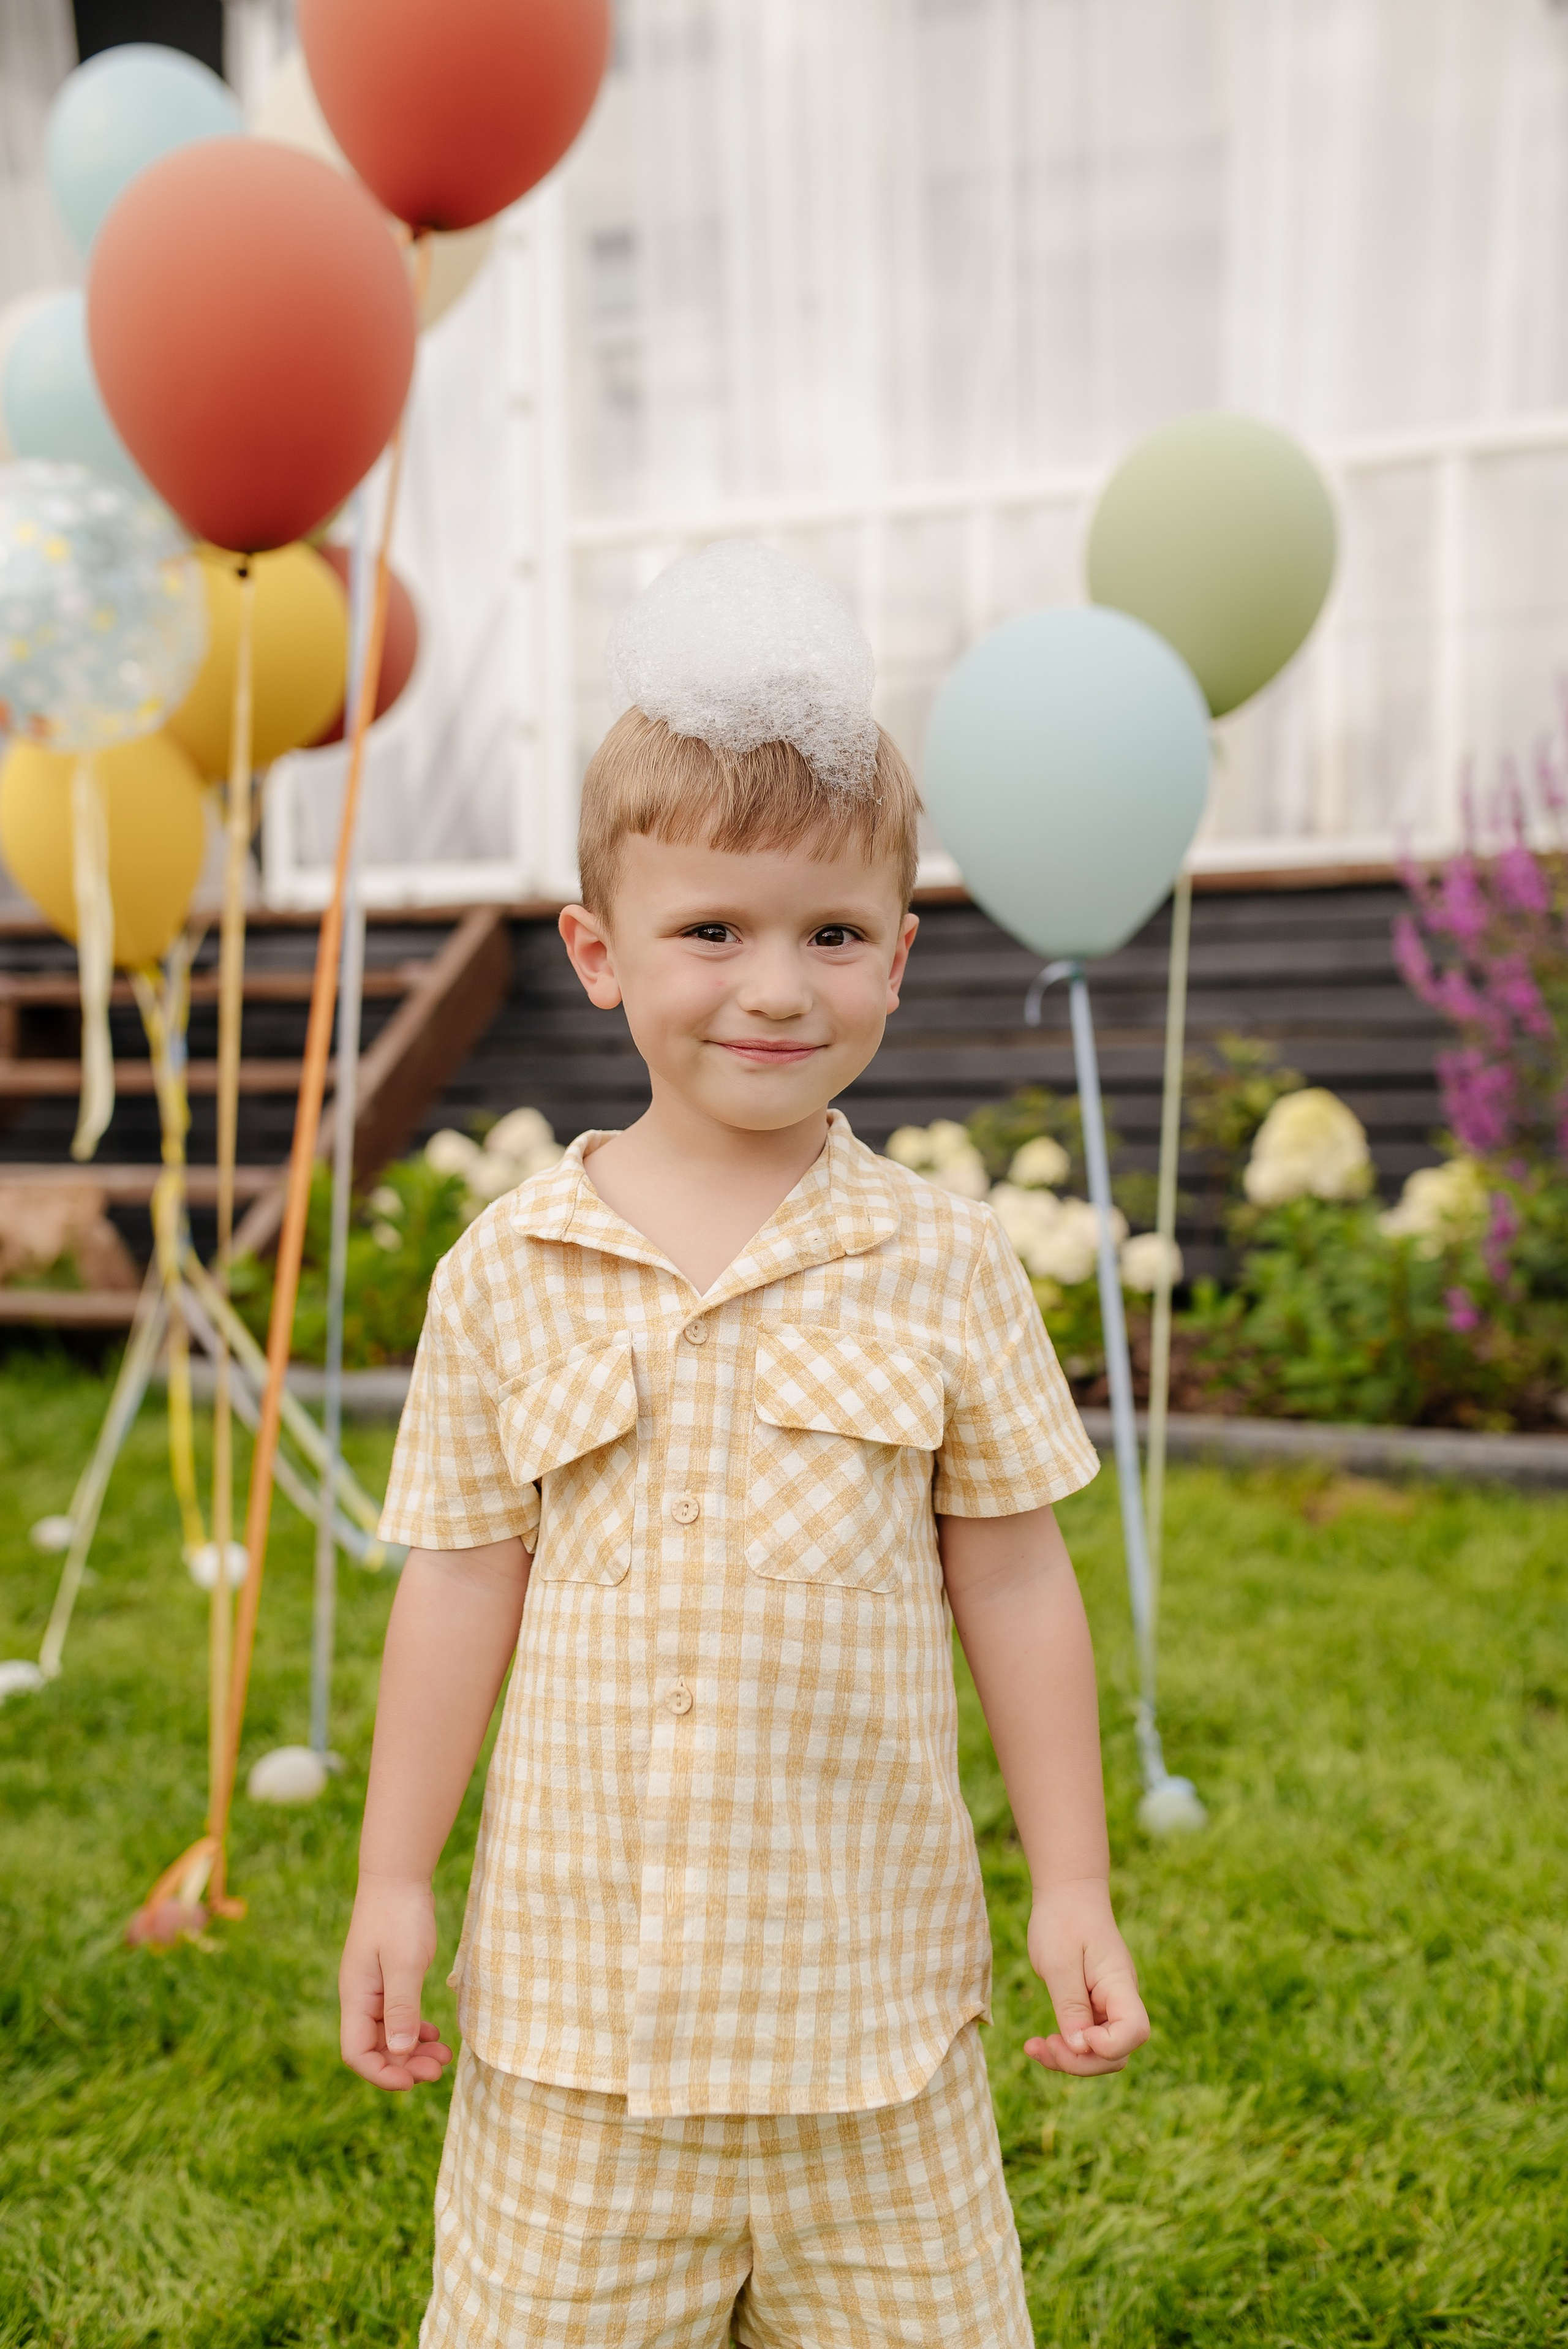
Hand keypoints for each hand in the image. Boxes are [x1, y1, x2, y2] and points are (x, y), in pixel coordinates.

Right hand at [339, 1872, 452, 2090]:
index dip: (382, 2074)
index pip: (356, 2053)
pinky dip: (415, 2030)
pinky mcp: (389, 1980)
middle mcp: (360, 1998)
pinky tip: (434, 2033)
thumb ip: (401, 2007)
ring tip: (444, 2057)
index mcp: (355, 1997)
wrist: (398, 1877)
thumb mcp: (404, 1962)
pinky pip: (397, 2017)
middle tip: (439, 2069)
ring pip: (389, 2035)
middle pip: (374, 2049)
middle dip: (405, 2066)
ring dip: (413, 2051)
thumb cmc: (399, 1915)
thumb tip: (401, 2051)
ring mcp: (373, 1990)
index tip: (413, 2080)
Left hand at [1023, 1876, 1149, 2076]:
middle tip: (1041, 2047)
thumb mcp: (1059, 1962)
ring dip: (1070, 2059)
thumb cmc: (1063, 1920)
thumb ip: (1071, 2005)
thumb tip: (1080, 2048)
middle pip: (1118, 2052)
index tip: (1077, 2034)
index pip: (1135, 2031)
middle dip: (1080, 2062)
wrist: (1068, 1894)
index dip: (1108, 2046)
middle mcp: (1120, 2000)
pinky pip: (1086, 2039)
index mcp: (1119, 1984)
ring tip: (1034, 2048)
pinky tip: (1039, 2044)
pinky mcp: (1094, 2007)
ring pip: (1101, 2052)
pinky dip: (1065, 2047)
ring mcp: (1108, 2005)